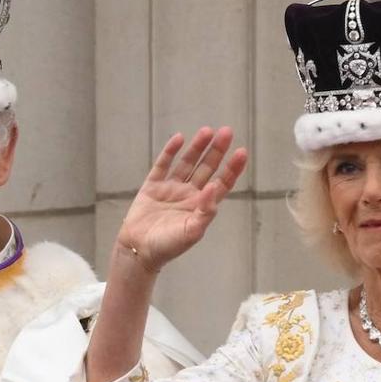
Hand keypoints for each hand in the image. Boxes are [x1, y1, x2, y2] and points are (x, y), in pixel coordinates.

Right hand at [116, 127, 247, 273]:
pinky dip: (170, 152)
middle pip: (207, 168)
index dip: (232, 168)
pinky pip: (162, 165)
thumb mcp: (192, 232)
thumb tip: (214, 187)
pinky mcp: (152, 187)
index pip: (222, 183)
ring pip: (187, 163)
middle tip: (227, 132)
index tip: (242, 152)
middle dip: (217, 151)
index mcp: (201, 206)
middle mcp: (188, 194)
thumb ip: (205, 211)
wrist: (138, 250)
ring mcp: (170, 189)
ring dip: (197, 147)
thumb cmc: (168, 246)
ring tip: (207, 131)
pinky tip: (179, 138)